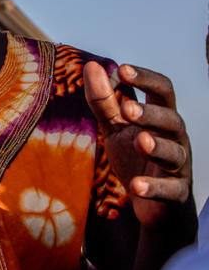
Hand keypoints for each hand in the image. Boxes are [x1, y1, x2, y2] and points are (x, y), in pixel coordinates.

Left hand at [83, 62, 193, 228]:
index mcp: (161, 118)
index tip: (122, 69)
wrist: (154, 204)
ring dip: (157, 147)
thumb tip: (91, 65)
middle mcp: (175, 139)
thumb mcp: (116, 127)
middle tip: (128, 109)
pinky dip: (153, 187)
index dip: (146, 79)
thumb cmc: (136, 157)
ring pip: (174, 153)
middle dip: (151, 114)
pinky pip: (169, 190)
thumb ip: (104, 100)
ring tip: (141, 141)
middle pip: (171, 120)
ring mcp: (178, 166)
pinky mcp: (176, 193)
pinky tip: (136, 186)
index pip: (162, 91)